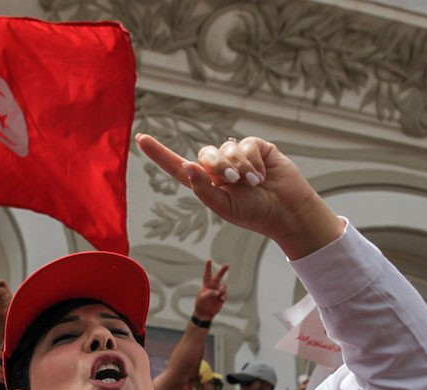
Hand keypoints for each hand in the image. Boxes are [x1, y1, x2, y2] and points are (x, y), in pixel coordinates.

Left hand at [137, 134, 341, 258]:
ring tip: (254, 183)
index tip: (140, 138)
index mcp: (206, 183)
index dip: (159, 153)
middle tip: (234, 182)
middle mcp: (219, 167)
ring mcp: (237, 155)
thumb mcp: (224, 207)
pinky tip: (264, 174)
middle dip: (219, 167)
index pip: (178, 166)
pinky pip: (246, 144)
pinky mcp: (256, 147)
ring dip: (239, 167)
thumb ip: (203, 188)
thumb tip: (187, 166)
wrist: (285, 211)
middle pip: (205, 154)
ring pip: (226, 148)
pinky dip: (253, 161)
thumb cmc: (254, 214)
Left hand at [194, 260, 229, 319]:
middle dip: (223, 270)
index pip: (207, 275)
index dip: (208, 267)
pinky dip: (224, 296)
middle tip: (227, 264)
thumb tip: (217, 292)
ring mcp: (218, 291)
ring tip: (218, 295)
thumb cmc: (201, 304)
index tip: (209, 260)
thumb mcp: (202, 298)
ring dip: (222, 290)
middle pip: (219, 276)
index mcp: (206, 285)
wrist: (205, 313)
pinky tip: (221, 299)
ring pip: (224, 286)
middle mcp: (213, 286)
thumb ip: (209, 294)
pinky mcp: (222, 297)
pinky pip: (226, 294)